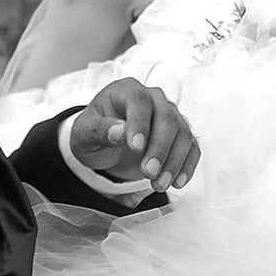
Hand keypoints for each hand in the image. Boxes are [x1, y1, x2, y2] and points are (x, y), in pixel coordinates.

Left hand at [69, 78, 198, 191]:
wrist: (103, 143)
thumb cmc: (94, 132)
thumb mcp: (84, 132)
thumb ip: (99, 130)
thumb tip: (119, 132)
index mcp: (127, 90)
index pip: (139, 100)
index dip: (139, 123)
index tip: (135, 147)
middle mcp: (153, 99)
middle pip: (167, 118)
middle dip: (159, 148)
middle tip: (148, 172)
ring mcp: (170, 116)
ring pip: (182, 134)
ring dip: (174, 162)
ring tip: (158, 184)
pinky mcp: (179, 135)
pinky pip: (191, 148)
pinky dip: (187, 166)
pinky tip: (177, 182)